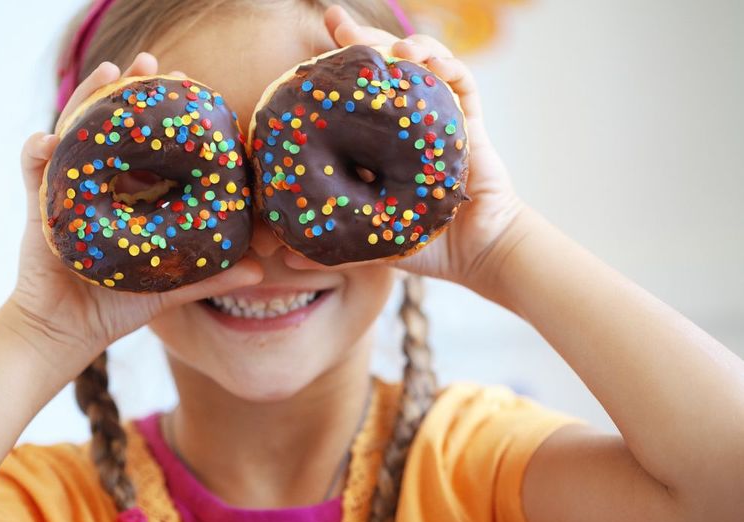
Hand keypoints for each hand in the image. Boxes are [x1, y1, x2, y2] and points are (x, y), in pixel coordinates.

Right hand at [8, 53, 261, 363]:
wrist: (65, 332)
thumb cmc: (115, 308)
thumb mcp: (168, 287)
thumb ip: (210, 276)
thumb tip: (261, 269)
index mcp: (130, 198)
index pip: (148, 146)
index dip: (166, 117)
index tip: (190, 89)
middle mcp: (99, 185)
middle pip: (111, 126)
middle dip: (130, 91)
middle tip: (153, 64)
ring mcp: (67, 190)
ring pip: (75, 133)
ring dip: (88, 100)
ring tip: (109, 72)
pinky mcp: (38, 207)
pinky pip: (31, 171)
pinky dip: (37, 153)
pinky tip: (48, 139)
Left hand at [283, 6, 528, 293]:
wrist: (477, 254)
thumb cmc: (428, 248)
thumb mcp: (370, 243)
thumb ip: (331, 245)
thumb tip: (282, 258)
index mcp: (382, 146)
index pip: (355, 99)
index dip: (333, 74)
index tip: (305, 57)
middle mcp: (408, 126)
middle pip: (384, 71)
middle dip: (360, 41)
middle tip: (335, 21)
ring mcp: (439, 119)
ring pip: (422, 66)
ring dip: (406, 46)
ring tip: (391, 45)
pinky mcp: (469, 122)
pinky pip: (461, 82)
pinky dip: (446, 64)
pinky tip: (427, 60)